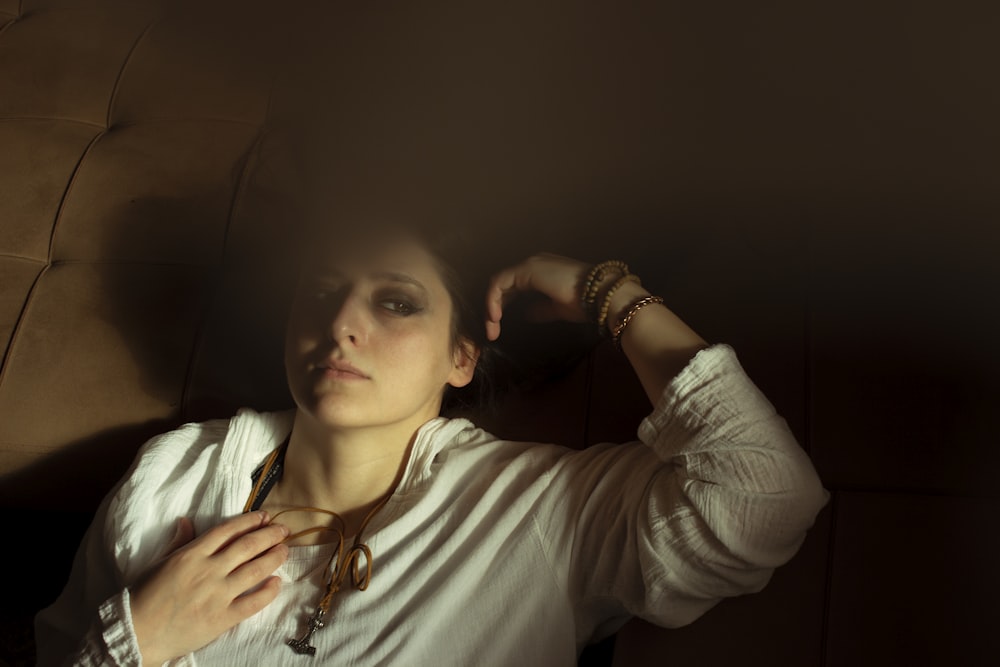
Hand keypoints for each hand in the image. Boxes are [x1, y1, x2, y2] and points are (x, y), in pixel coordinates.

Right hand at [129, 512, 289, 663]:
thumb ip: (179, 541)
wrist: (135, 632)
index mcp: (192, 554)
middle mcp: (208, 571)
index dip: (250, 521)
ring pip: (255, 570)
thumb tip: (188, 521)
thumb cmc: (144, 596)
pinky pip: (252, 602)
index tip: (265, 517)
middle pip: (247, 546)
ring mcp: (216, 594)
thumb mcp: (160, 562)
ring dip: (274, 557)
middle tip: (284, 530)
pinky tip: (277, 583)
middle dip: (270, 535)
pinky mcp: (221, 618)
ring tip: (285, 550)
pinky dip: (268, 591)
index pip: (228, 531)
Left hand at [484, 253, 591, 340]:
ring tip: (491, 327)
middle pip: (503, 286)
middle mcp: (534, 265)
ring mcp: (530, 265)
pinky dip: (493, 299)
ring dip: (491, 307)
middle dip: (493, 310)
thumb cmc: (584, 303)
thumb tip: (527, 315)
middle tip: (491, 331)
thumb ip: (540, 310)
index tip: (498, 328)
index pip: (512, 288)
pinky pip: (500, 283)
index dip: (502, 307)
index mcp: (541, 273)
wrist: (598, 295)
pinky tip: (495, 316)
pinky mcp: (527, 269)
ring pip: (499, 284)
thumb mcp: (558, 309)